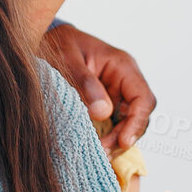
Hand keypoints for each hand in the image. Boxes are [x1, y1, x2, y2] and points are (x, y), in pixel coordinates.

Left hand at [44, 22, 154, 151]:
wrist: (48, 39)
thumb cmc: (59, 44)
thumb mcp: (67, 60)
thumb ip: (84, 84)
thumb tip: (102, 113)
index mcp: (122, 66)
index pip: (143, 99)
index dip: (136, 123)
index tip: (123, 141)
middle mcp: (125, 80)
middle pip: (139, 115)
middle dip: (125, 136)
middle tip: (103, 151)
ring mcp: (117, 92)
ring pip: (128, 122)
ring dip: (117, 139)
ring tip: (100, 152)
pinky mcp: (107, 102)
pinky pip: (115, 122)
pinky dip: (108, 135)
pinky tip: (96, 146)